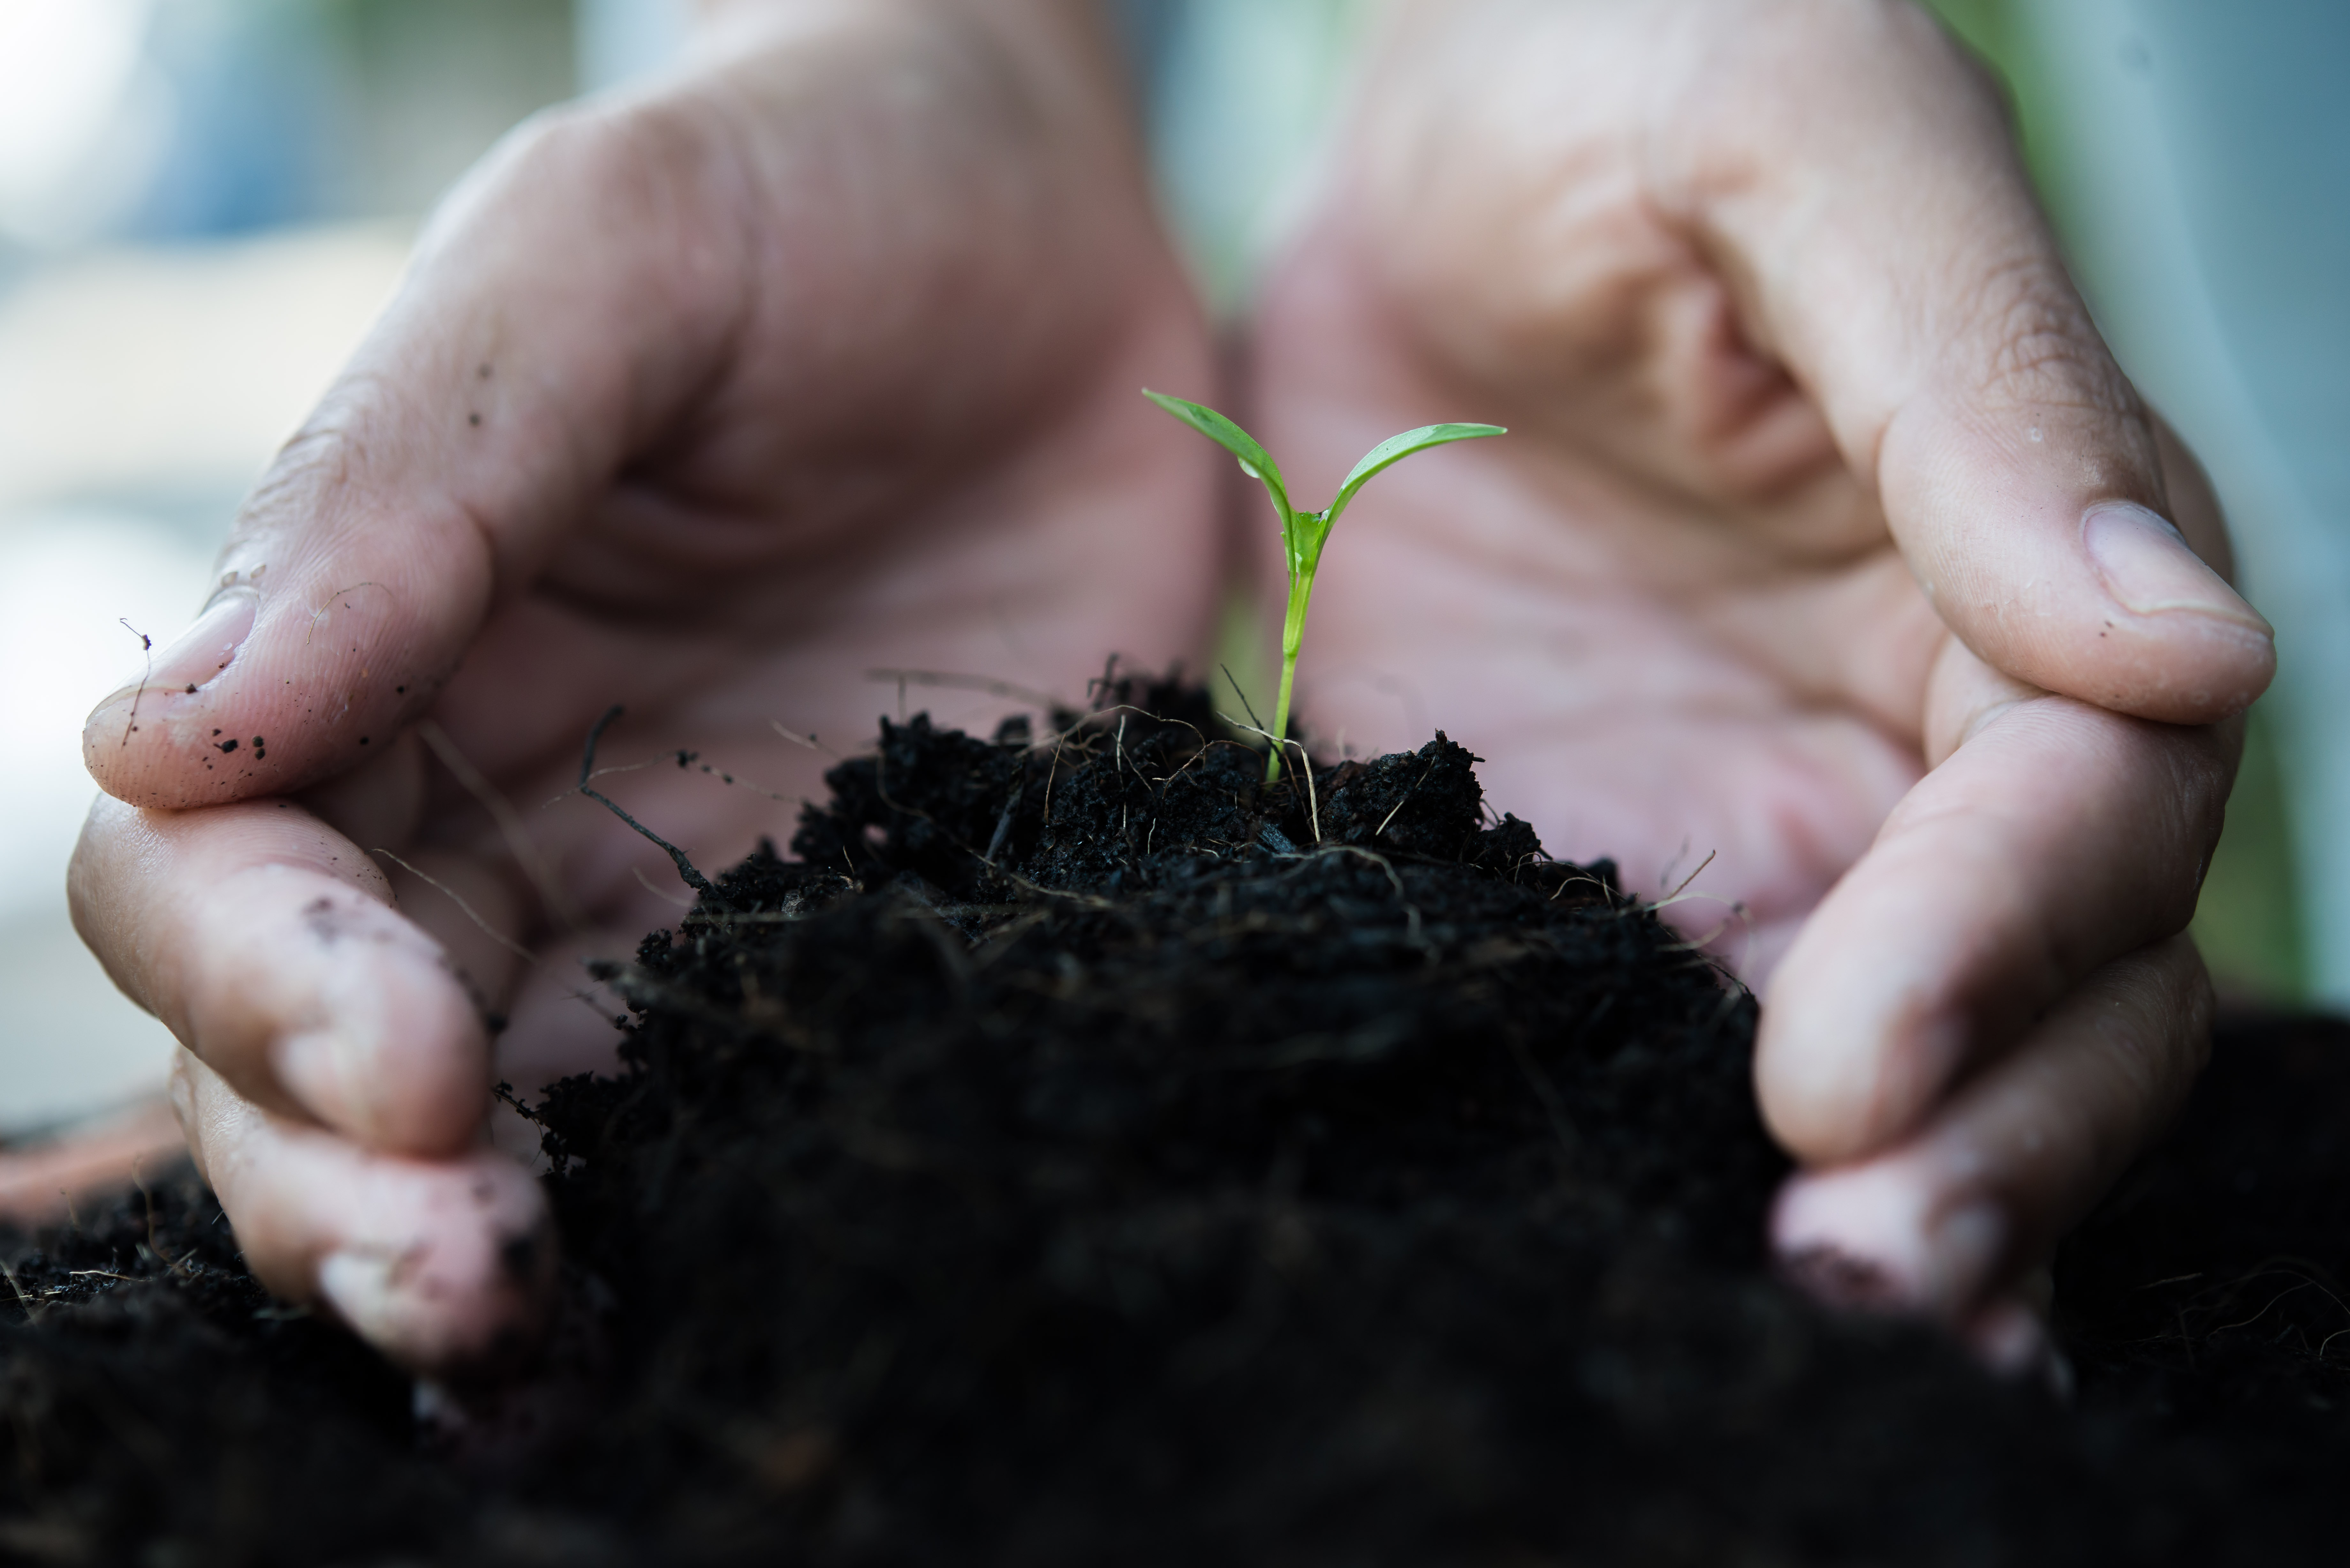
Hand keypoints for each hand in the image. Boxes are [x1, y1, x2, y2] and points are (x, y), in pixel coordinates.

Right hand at [70, 0, 1219, 1371]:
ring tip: (520, 1325)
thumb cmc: (813, 186)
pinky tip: (710, 1278)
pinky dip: (698, 1196)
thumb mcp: (605, 260)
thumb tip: (164, 742)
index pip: (228, 869)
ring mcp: (673, 882)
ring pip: (509, 1112)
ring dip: (493, 1234)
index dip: (268, 979)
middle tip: (450, 1271)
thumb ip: (403, 484)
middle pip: (331, 1042)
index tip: (386, 1048)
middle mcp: (499, 799)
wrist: (1058, 230)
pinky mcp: (858, 915)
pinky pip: (734, 1091)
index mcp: (382, 648)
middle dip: (351, 1173)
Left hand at [1247, 0, 2270, 1365]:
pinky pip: (1674, 1020)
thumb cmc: (1634, 68)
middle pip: (2037, 984)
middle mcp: (1932, 719)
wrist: (1439, 143)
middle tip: (1856, 1279)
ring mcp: (1769, 802)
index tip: (1848, 1066)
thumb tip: (2177, 634)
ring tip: (1799, 1333)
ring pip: (1896, 1054)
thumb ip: (1982, 377)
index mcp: (2034, 560)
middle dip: (1970, 1142)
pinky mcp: (1598, 841)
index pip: (2081, 804)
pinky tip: (1647, 1259)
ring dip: (1880, 1203)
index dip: (1993, 943)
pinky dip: (1679, 1146)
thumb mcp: (1804, 146)